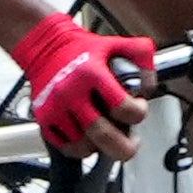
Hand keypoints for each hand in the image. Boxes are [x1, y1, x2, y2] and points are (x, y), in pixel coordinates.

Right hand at [2, 5, 151, 162]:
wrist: (46, 47)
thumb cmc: (82, 49)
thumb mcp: (116, 43)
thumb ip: (142, 56)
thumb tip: (149, 86)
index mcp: (92, 73)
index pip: (123, 107)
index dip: (139, 113)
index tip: (139, 108)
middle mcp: (72, 92)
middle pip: (103, 135)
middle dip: (124, 148)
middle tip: (131, 146)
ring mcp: (56, 107)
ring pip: (83, 145)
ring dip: (100, 146)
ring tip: (107, 136)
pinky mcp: (44, 117)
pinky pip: (65, 147)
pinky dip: (80, 149)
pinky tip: (88, 138)